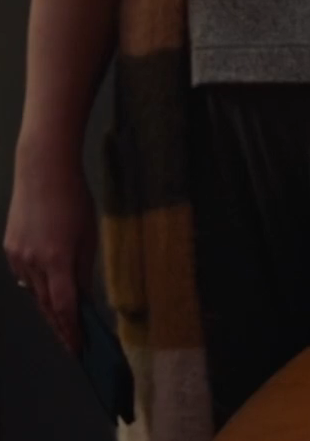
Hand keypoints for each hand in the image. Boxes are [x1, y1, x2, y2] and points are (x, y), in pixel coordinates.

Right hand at [5, 148, 96, 352]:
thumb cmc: (74, 200)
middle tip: (74, 345)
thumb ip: (83, 270)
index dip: (72, 331)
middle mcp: (32, 262)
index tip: (80, 348)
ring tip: (65, 325)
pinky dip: (39, 286)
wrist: (42, 172)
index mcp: (57, 259)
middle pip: (47, 305)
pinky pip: (26, 276)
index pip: (64, 307)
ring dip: (49, 308)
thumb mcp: (88, 236)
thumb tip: (83, 299)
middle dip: (61, 327)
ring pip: (35, 292)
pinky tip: (50, 292)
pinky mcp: (10, 248)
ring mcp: (17, 256)